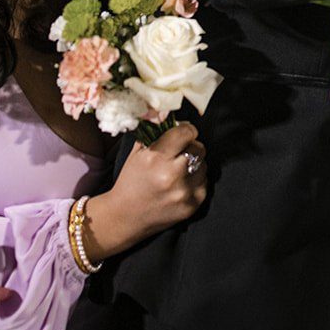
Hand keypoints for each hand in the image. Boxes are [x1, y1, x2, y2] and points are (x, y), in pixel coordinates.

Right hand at [84, 123, 207, 261]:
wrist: (124, 217)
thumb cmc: (130, 181)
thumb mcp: (137, 153)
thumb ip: (153, 131)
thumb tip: (165, 112)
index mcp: (156, 158)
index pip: (186, 133)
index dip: (186, 130)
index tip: (183, 133)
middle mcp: (171, 175)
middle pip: (198, 148)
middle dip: (190, 147)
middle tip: (179, 153)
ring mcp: (183, 192)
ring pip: (204, 165)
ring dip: (194, 165)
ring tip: (178, 171)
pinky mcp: (191, 206)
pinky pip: (204, 183)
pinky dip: (195, 181)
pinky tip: (180, 185)